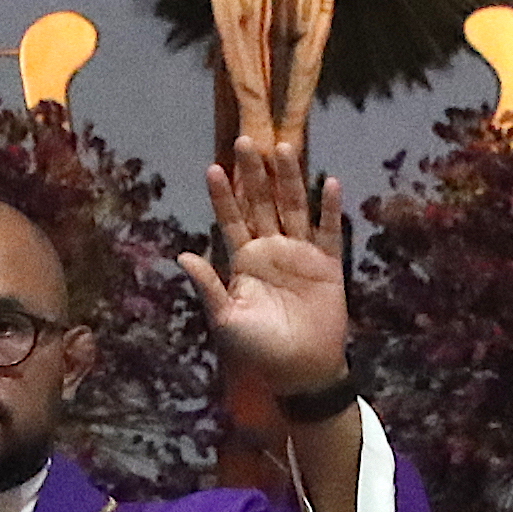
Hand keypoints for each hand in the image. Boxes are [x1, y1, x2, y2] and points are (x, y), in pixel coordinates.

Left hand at [182, 146, 352, 402]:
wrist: (299, 372)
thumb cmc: (258, 350)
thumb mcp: (226, 319)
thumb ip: (208, 286)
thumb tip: (182, 255)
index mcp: (244, 261)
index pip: (231, 220)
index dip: (223, 196)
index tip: (213, 168)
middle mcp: (272, 249)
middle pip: (262, 203)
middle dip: (255, 173)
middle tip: (246, 140)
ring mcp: (301, 254)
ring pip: (294, 207)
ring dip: (290, 179)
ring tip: (283, 148)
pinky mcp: (329, 264)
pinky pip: (330, 231)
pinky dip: (329, 208)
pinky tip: (329, 181)